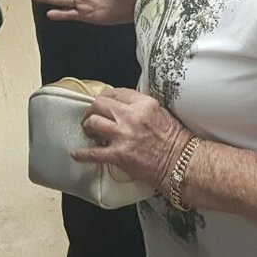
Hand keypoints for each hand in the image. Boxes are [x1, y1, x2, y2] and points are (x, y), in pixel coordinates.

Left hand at [73, 88, 190, 190]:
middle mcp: (131, 116)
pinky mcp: (119, 155)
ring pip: (94, 122)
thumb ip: (140, 107)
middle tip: (91, 117)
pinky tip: (76, 154)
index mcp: (143, 104)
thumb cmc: (174, 140)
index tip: (103, 103)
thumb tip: (124, 107)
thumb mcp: (160, 113)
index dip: (106, 98)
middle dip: (92, 110)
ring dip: (88, 126)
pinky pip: (94, 153)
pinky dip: (82, 154)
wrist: (180, 163)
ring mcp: (123, 135)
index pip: (116, 92)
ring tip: (88, 132)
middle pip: (100, 104)